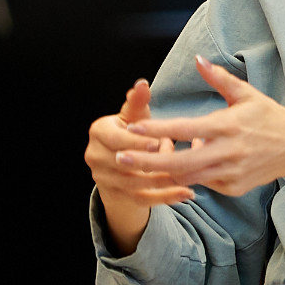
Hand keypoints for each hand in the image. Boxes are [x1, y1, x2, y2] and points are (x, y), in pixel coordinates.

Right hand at [85, 78, 192, 255]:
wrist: (118, 162)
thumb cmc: (130, 131)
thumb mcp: (133, 116)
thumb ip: (138, 102)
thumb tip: (142, 84)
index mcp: (98, 132)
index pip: (116, 139)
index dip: (137, 141)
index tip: (160, 141)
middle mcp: (95, 156)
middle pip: (125, 163)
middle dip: (152, 163)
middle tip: (179, 161)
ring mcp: (104, 179)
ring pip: (135, 183)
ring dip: (163, 181)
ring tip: (190, 178)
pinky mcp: (117, 196)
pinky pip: (142, 200)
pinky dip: (165, 198)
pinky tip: (187, 193)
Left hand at [119, 56, 284, 196]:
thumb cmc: (269, 116)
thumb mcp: (246, 94)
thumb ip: (219, 78)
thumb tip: (198, 59)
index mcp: (227, 126)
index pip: (184, 129)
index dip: (155, 131)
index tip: (131, 129)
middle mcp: (227, 152)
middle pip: (178, 163)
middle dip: (146, 162)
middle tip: (120, 159)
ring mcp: (231, 172)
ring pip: (187, 178)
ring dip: (163, 172)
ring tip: (140, 166)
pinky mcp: (234, 187)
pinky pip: (204, 183)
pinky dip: (190, 176)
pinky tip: (183, 167)